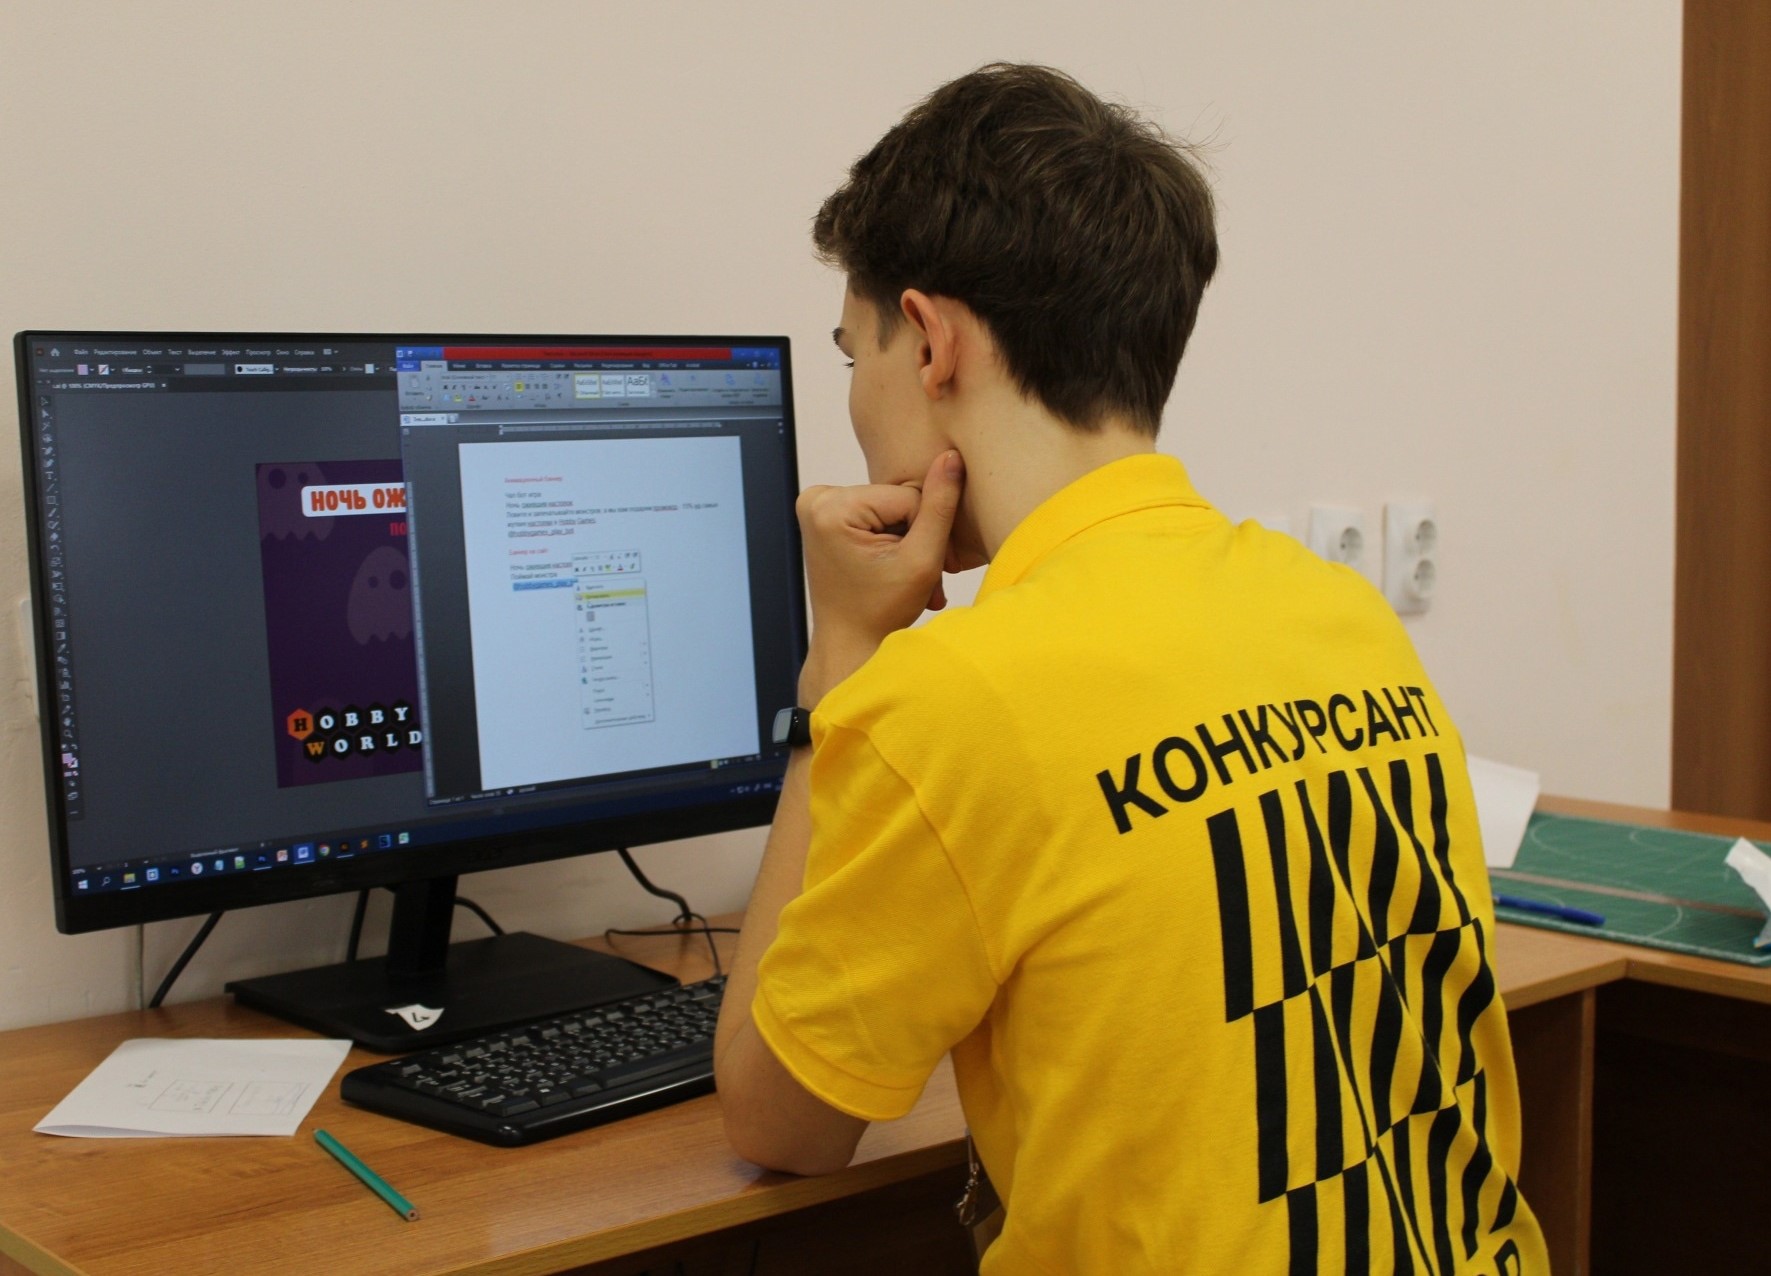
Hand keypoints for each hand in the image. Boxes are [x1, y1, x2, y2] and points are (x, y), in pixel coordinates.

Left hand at [796, 450, 963, 702]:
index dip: (925, 532)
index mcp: (832, 507)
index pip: (909, 498)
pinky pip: (874, 511)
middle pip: (897, 499)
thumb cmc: (880, 612)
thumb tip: (950, 458)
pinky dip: (889, 537)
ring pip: (890, 506)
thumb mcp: (921, 559)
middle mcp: (817, 498)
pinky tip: (891, 563)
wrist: (849, 643)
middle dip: (914, 535)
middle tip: (920, 575)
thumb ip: (940, 506)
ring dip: (906, 538)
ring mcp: (817, 505)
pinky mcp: (824, 513)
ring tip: (907, 574)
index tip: (928, 566)